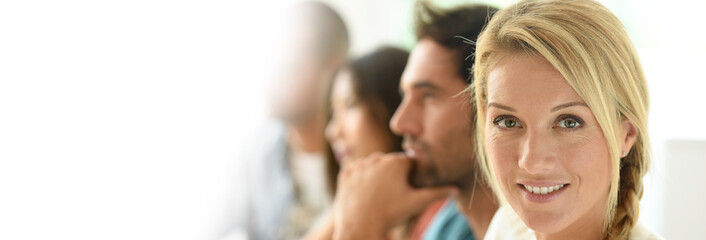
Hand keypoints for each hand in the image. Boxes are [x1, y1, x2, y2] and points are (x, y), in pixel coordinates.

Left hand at [332, 152, 458, 239]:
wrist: (361, 226)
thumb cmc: (391, 214)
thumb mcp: (416, 203)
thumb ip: (437, 193)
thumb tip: (457, 189)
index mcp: (397, 162)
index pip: (408, 163)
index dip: (409, 177)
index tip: (405, 190)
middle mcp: (377, 158)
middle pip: (390, 164)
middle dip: (392, 176)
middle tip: (391, 196)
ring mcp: (360, 164)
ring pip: (373, 167)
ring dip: (376, 177)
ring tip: (378, 196)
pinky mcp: (346, 172)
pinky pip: (357, 172)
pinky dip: (360, 181)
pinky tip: (364, 194)